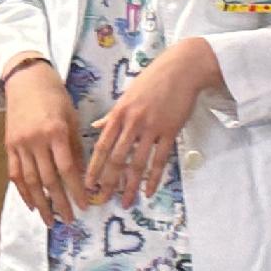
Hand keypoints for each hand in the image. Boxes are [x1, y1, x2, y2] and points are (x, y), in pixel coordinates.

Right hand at [0, 59, 88, 223]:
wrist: (26, 79)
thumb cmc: (54, 96)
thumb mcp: (71, 118)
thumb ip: (75, 147)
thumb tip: (81, 176)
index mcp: (55, 132)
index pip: (67, 170)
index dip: (76, 191)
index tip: (84, 206)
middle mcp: (36, 141)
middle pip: (48, 180)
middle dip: (59, 203)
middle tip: (69, 220)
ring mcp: (20, 144)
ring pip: (30, 181)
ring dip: (40, 204)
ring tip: (49, 220)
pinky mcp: (9, 146)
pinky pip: (15, 174)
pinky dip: (22, 191)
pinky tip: (31, 204)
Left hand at [86, 37, 220, 204]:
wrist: (182, 68)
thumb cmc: (153, 80)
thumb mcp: (127, 94)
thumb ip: (112, 115)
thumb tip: (96, 127)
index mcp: (119, 113)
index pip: (102, 146)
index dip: (94, 167)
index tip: (87, 184)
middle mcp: (132, 122)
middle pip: (117, 159)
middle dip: (108, 183)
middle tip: (102, 200)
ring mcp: (152, 128)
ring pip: (138, 163)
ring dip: (130, 186)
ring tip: (126, 202)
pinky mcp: (170, 131)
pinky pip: (160, 160)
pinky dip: (154, 178)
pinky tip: (149, 192)